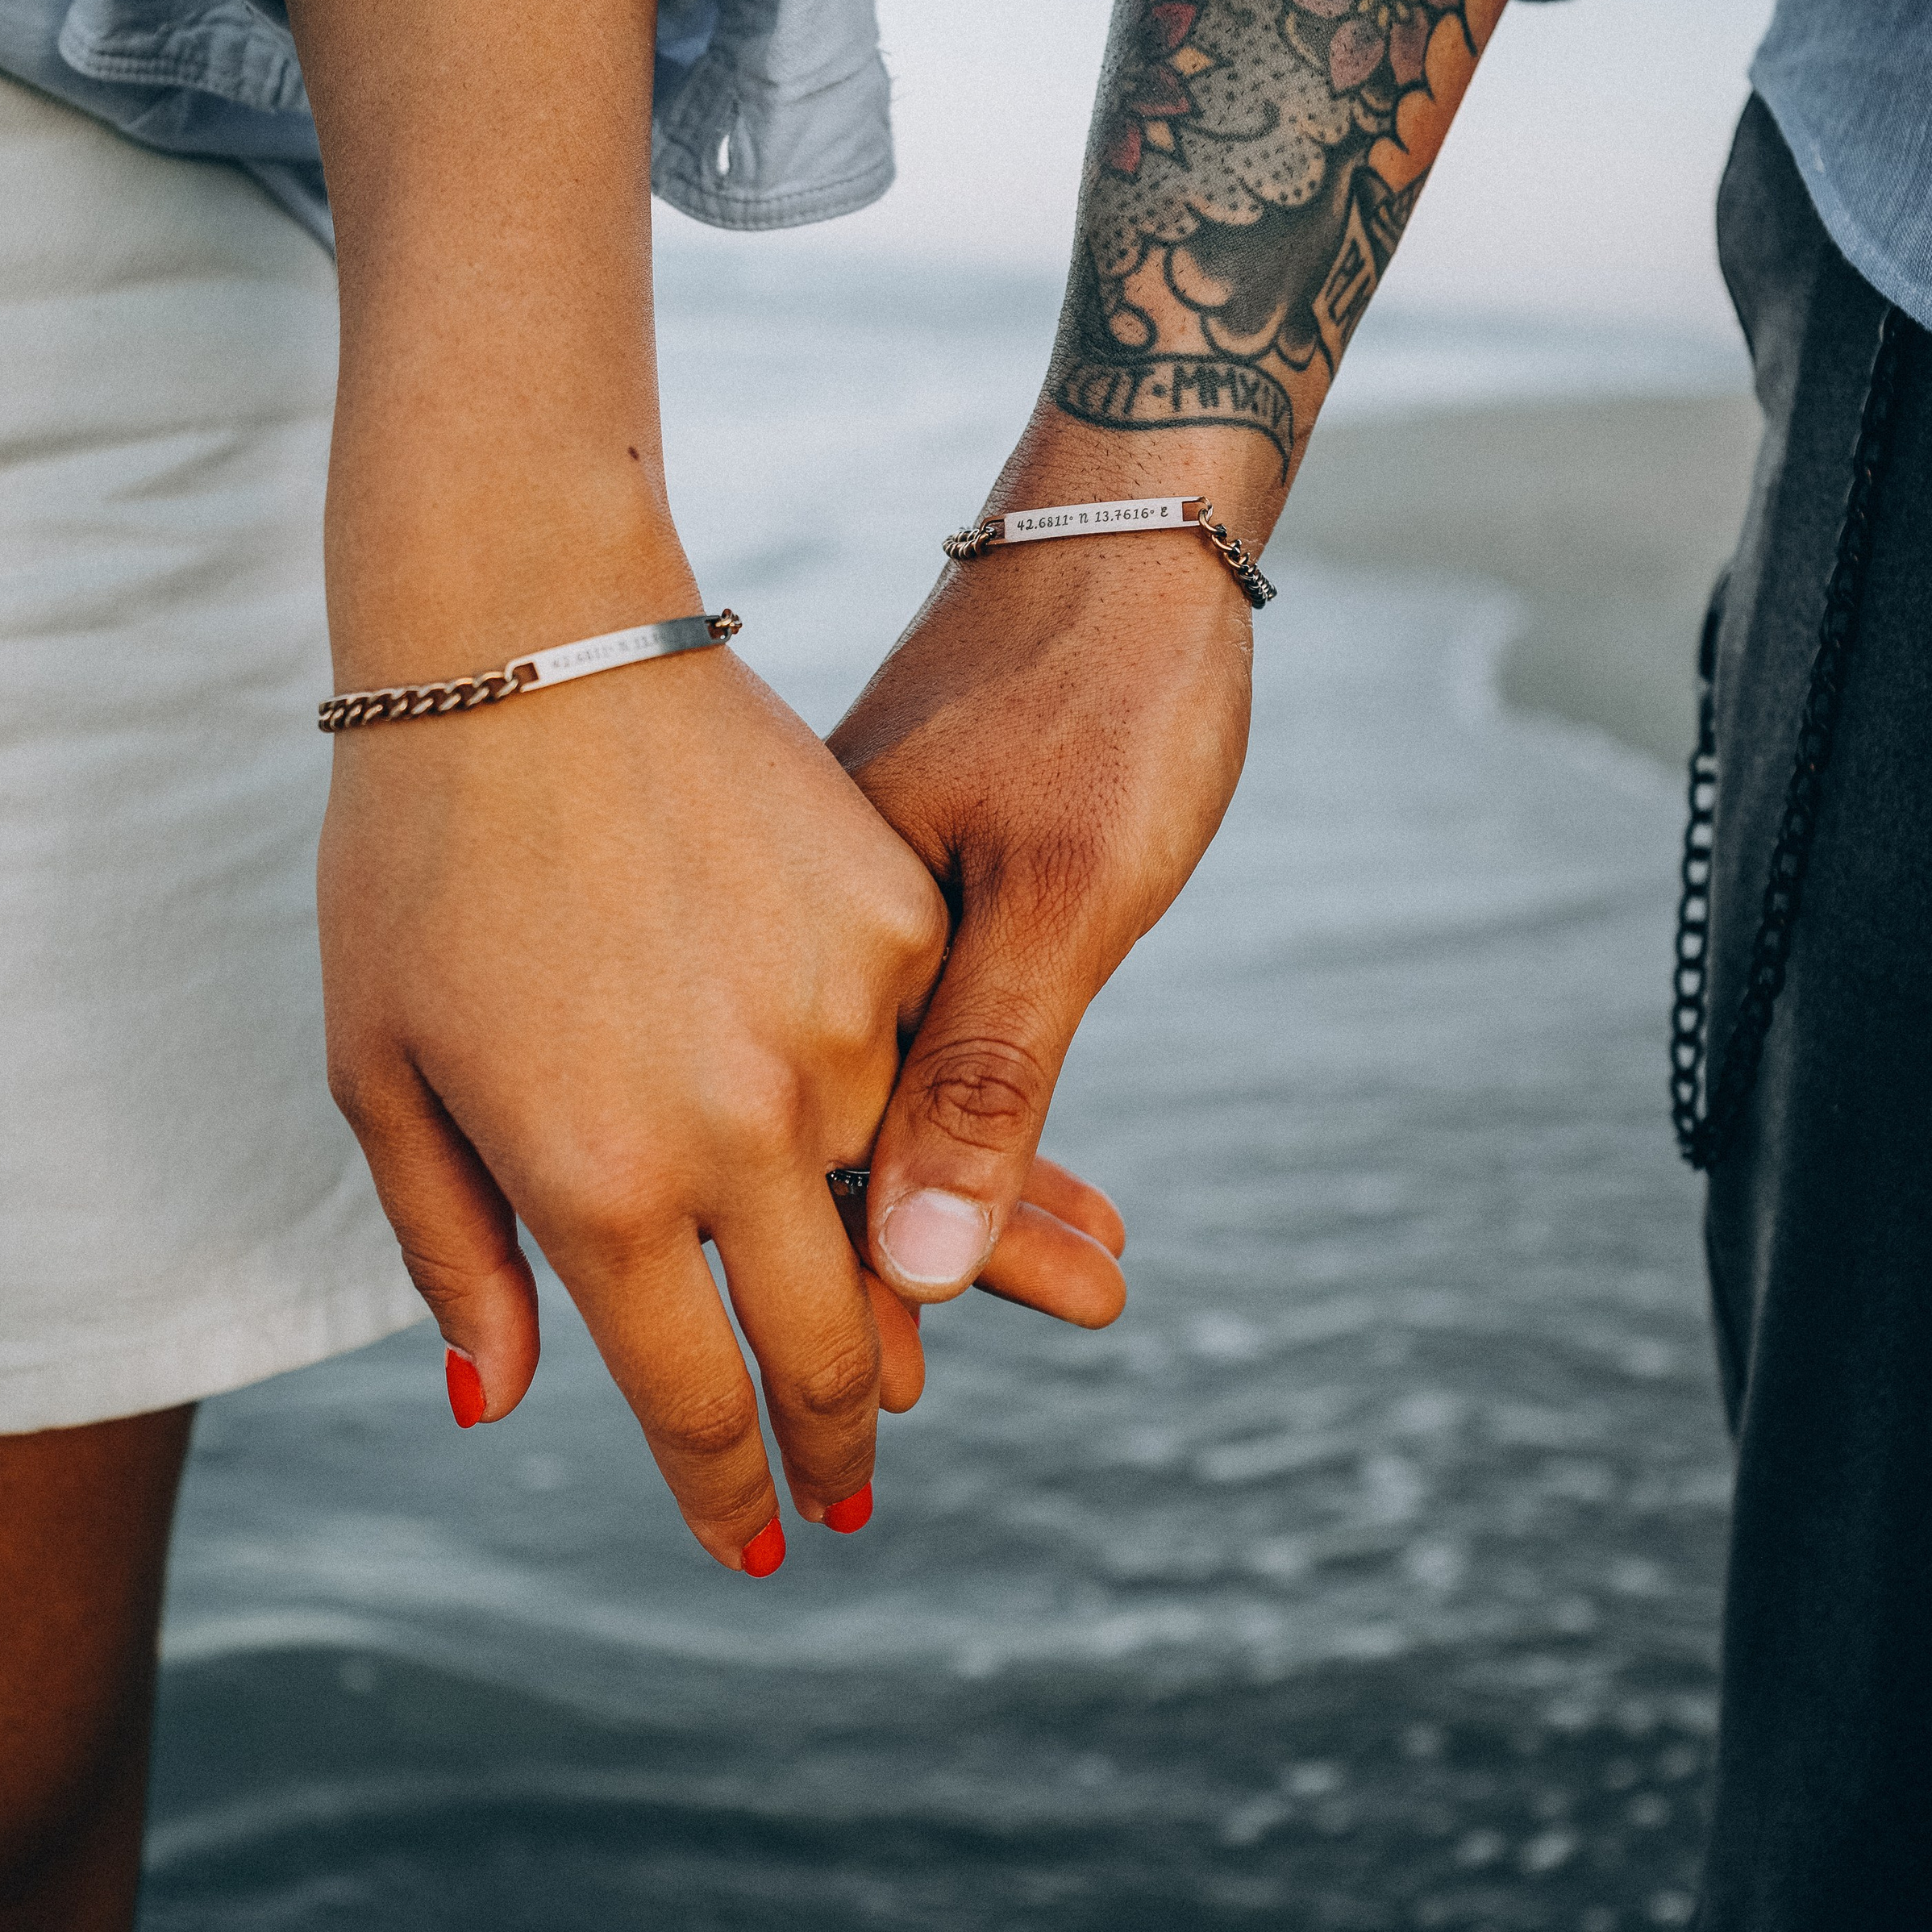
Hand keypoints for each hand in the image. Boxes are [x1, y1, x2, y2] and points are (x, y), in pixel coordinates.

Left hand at [320, 627, 952, 1568]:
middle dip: (840, 1444)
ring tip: (924, 1356)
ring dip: (911, 1288)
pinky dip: (902, 1113)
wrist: (529, 645)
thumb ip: (456, 1254)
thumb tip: (500, 1407)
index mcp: (604, 1184)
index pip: (697, 1402)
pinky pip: (908, 1060)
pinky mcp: (894, 934)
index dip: (731, 1496)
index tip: (759, 1548)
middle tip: (849, 1497)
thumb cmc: (416, 863)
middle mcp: (745, 1129)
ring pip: (897, 1206)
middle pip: (831, 1347)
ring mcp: (842, 1028)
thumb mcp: (385, 1074)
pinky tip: (909, 1134)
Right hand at [831, 417, 1259, 1318]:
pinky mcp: (872, 860)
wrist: (1124, 522)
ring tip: (1013, 1298)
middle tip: (906, 1401)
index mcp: (827, 936)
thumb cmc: (1111, 693)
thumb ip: (991, 1074)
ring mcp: (832, 890)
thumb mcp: (1074, 890)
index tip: (873, 1409)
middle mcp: (807, 925)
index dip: (851, 1294)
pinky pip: (888, 1012)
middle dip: (886, 1271)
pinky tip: (985, 1151)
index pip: (819, 1164)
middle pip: (823, 1141)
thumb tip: (908, 1265)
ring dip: (925, 1191)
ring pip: (855, 1085)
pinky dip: (940, 1095)